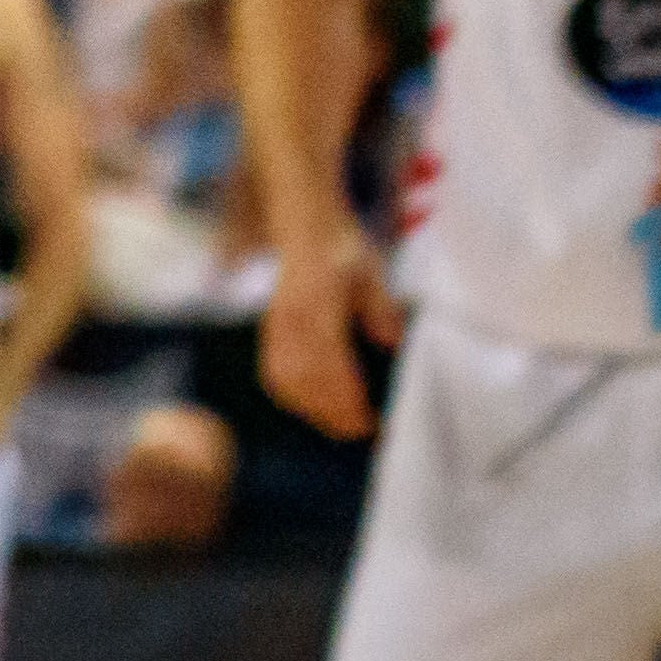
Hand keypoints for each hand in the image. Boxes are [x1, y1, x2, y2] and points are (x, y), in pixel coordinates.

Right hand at [258, 220, 402, 438]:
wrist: (306, 229)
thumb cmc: (344, 253)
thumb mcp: (372, 274)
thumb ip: (380, 309)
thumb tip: (390, 343)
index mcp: (317, 298)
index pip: (328, 359)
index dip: (348, 394)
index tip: (371, 418)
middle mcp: (292, 315)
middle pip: (306, 377)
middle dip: (334, 411)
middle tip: (364, 430)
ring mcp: (276, 324)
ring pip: (287, 379)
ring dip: (314, 408)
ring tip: (343, 424)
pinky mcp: (270, 331)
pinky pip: (274, 372)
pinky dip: (293, 396)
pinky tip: (314, 406)